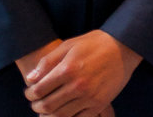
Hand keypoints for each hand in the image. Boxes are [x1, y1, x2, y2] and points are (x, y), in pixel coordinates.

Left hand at [23, 30, 141, 115]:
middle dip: (37, 106)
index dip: (30, 94)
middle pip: (48, 105)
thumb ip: (48, 61)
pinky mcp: (99, 103)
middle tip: (35, 103)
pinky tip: (63, 114)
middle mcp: (77, 85)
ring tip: (45, 111)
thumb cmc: (95, 43)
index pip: (40, 89)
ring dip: (48, 116)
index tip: (29, 93)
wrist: (123, 47)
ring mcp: (89, 96)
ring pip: (61, 116)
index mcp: (68, 68)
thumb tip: (31, 78)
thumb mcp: (69, 44)